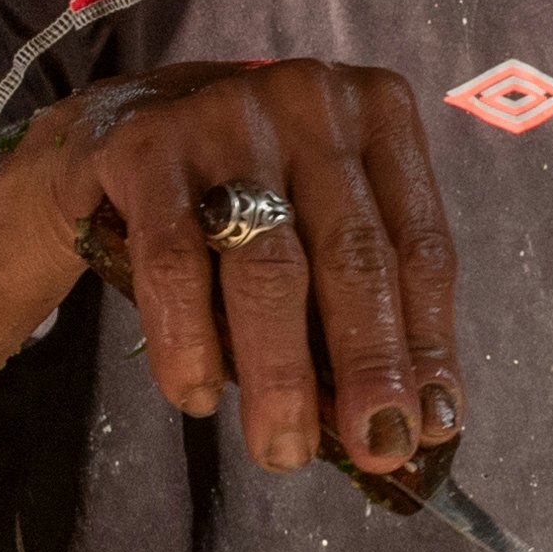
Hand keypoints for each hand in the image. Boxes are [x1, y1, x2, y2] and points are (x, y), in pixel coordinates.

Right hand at [15, 59, 464, 476]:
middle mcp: (312, 102)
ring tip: (281, 449)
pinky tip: (195, 394)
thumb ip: (367, 297)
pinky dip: (188, 340)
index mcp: (379, 114)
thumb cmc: (250, 186)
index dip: (427, 342)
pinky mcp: (148, 146)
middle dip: (369, 365)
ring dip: (280, 372)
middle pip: (354, 255)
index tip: (430, 422)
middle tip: (376, 445)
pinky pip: (174, 261)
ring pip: (268, 265)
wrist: (123, 126)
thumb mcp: (323, 214)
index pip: (421, 244)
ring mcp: (228, 116)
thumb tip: (417, 417)